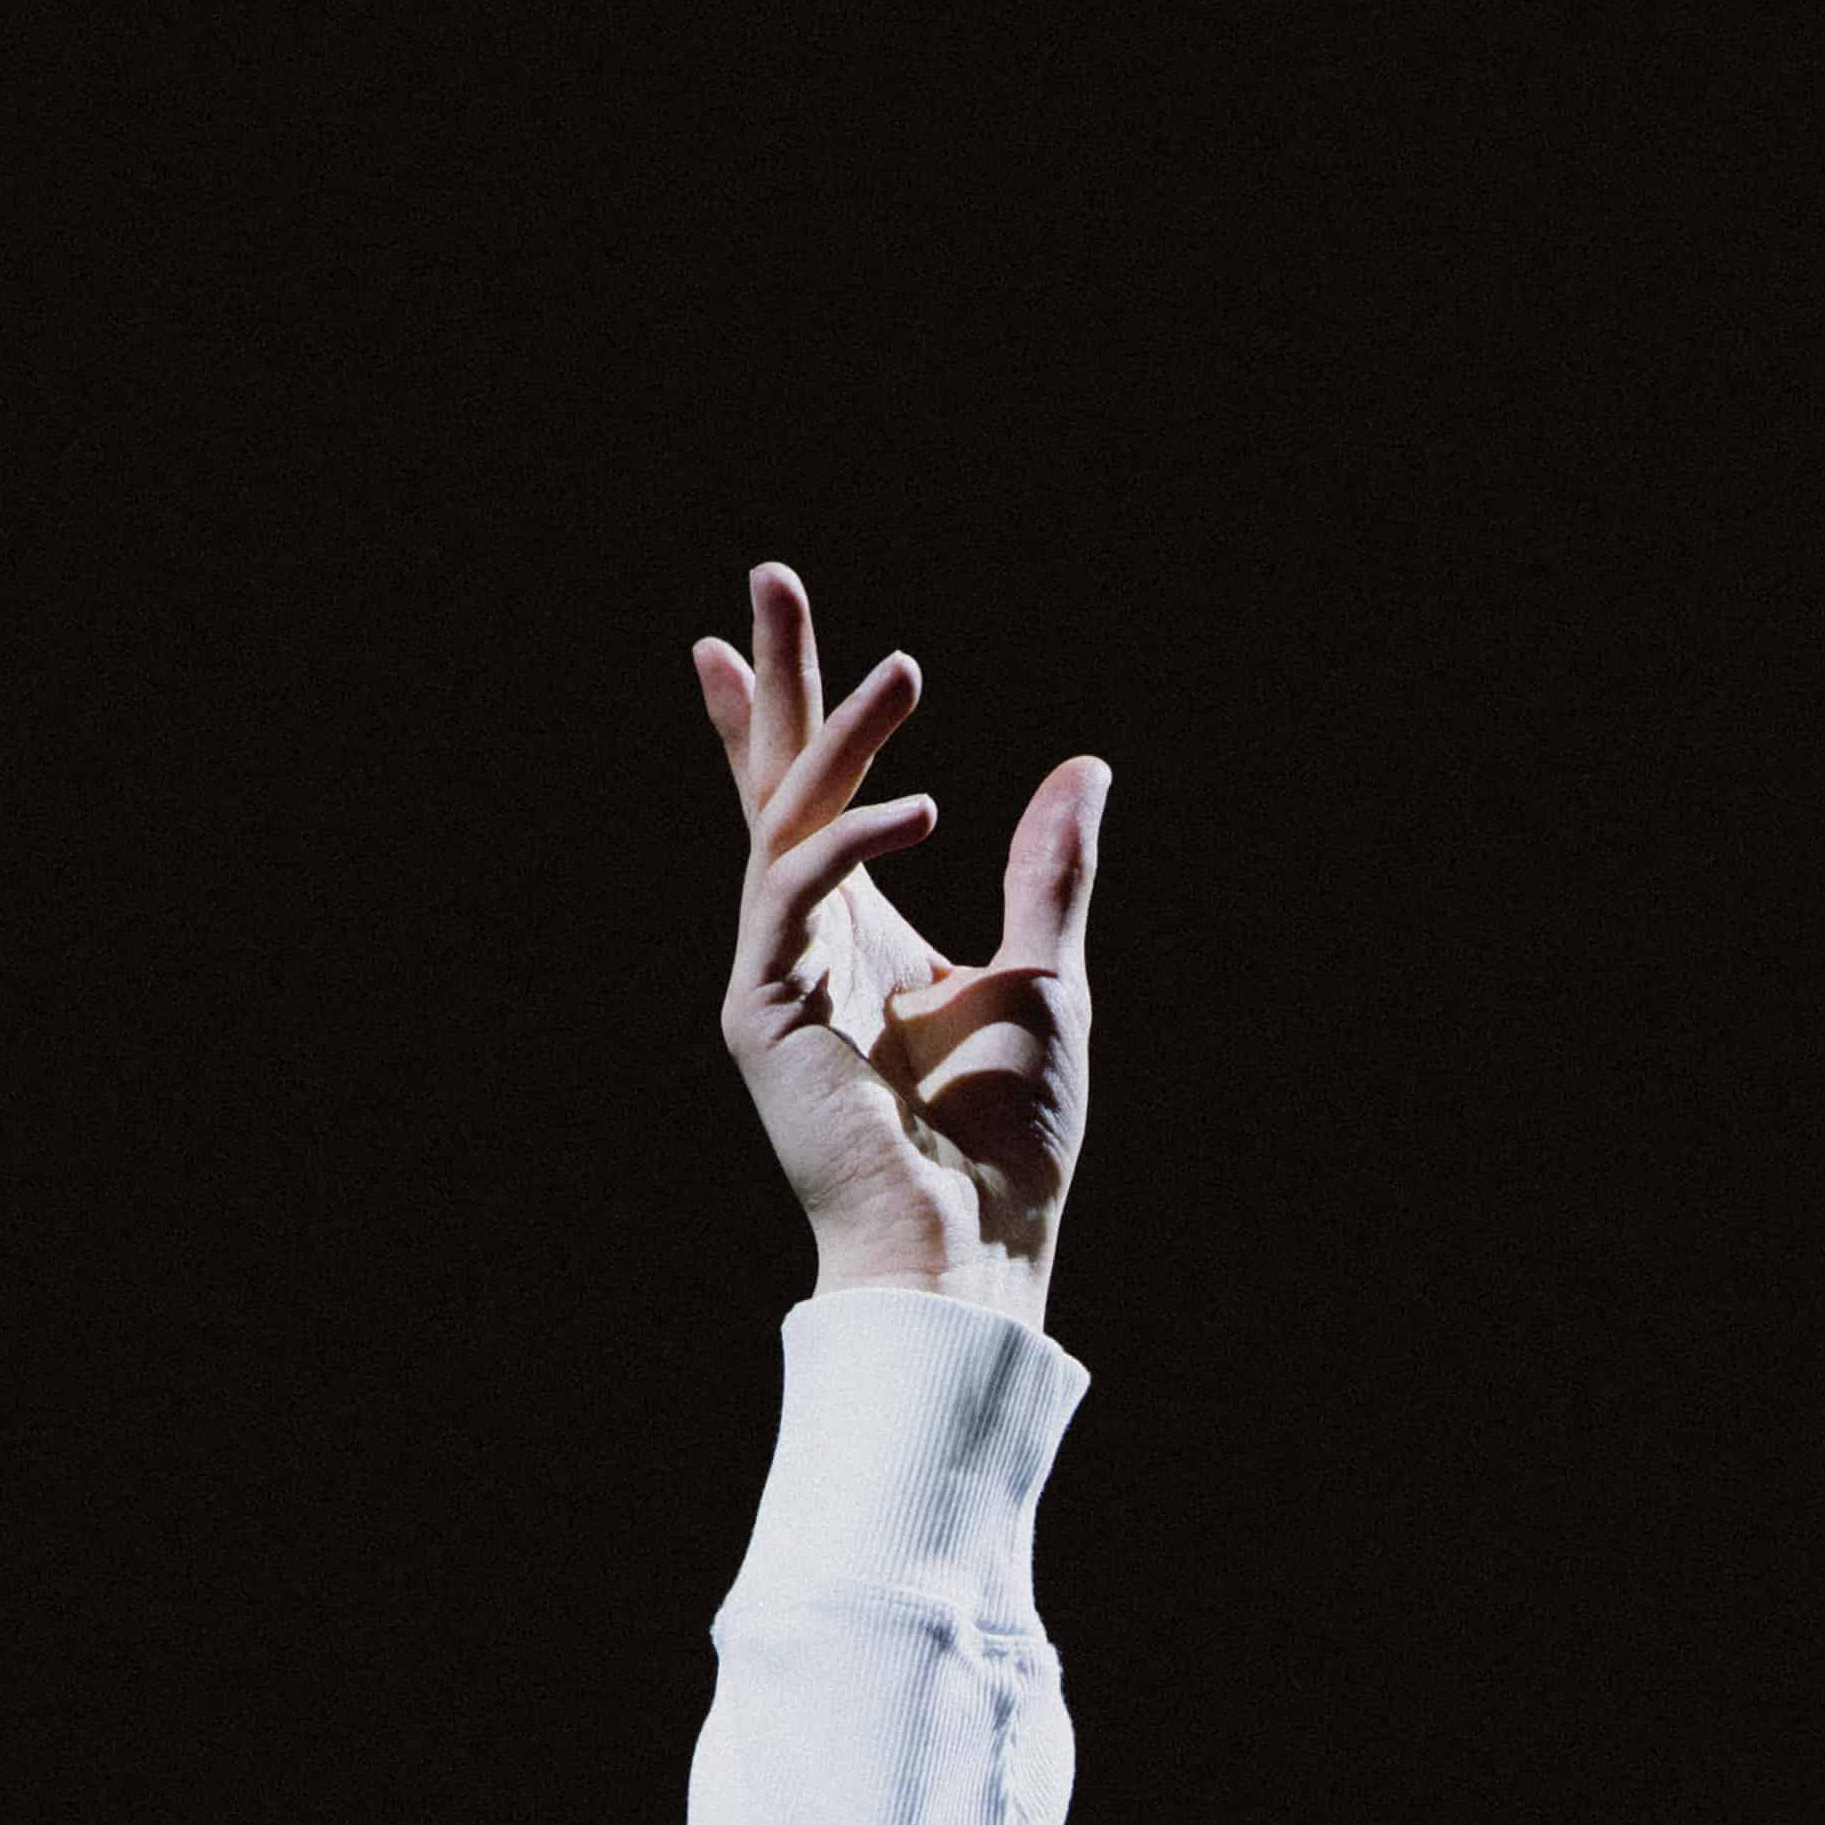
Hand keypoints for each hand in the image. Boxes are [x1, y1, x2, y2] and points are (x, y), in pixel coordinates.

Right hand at [694, 562, 1104, 1314]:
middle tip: (770, 577)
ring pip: (791, 823)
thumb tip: (1084, 768)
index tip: (740, 634)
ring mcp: (776, 974)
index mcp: (859, 932)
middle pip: (778, 785)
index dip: (786, 717)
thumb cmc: (1007, 1138)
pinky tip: (927, 809)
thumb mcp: (1045, 977)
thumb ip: (1048, 872)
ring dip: (843, 740)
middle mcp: (805, 942)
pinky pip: (797, 894)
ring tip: (906, 670)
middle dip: (776, 682)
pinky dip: (855, 843)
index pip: (811, 805)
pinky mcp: (764, 1014)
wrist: (975, 1247)